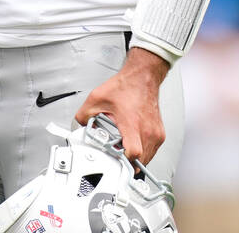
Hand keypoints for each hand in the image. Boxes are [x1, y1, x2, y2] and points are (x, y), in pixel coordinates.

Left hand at [74, 47, 170, 164]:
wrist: (143, 76)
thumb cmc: (126, 86)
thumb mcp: (97, 98)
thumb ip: (83, 114)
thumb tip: (78, 125)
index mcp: (132, 124)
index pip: (133, 154)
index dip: (123, 161)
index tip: (115, 159)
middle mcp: (147, 130)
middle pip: (140, 161)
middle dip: (127, 162)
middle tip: (117, 155)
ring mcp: (156, 132)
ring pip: (148, 157)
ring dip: (136, 158)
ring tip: (124, 149)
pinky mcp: (160, 132)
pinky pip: (153, 150)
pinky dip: (143, 150)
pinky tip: (133, 142)